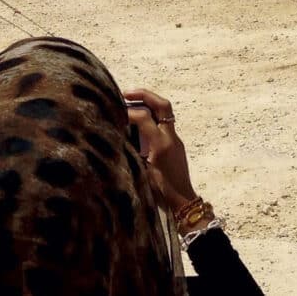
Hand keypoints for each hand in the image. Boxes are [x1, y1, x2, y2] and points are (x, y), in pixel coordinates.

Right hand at [124, 89, 199, 215]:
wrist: (183, 202)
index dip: (128, 111)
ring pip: (164, 111)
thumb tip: (115, 137)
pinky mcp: (175, 144)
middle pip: (162, 105)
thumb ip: (130, 152)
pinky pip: (163, 122)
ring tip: (129, 103)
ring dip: (148, 103)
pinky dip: (150, 116)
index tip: (114, 111)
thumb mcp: (140, 172)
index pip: (144, 116)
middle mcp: (170, 138)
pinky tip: (137, 122)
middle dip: (143, 95)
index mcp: (161, 145)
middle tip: (124, 93)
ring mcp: (175, 140)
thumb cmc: (160, 192)